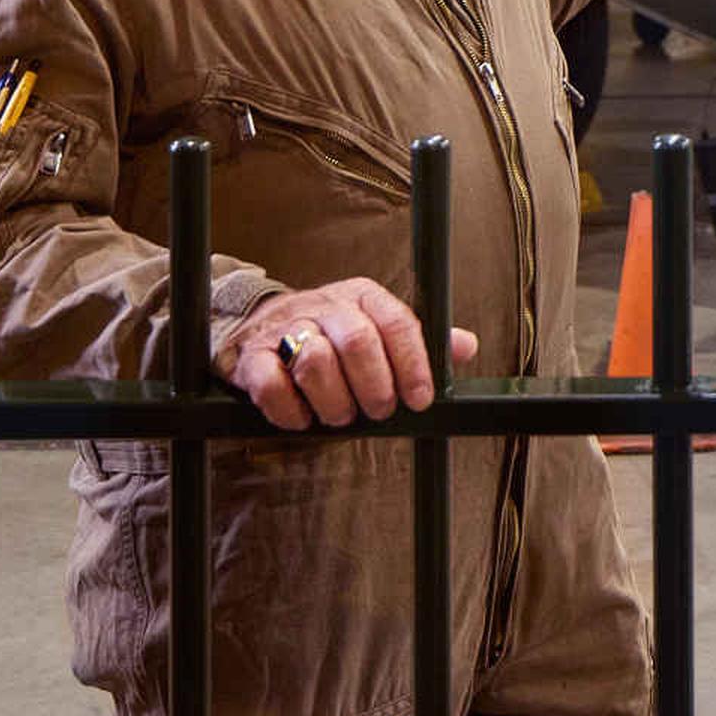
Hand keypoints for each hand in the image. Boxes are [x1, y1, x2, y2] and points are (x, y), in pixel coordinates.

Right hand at [227, 279, 478, 430]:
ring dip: (334, 401)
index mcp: (362, 297)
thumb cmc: (329, 336)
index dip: (413, 364)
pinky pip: (271, 384)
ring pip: (315, 361)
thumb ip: (415, 341)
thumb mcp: (376, 327)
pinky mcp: (250, 356)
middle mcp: (325, 307)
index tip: (420, 399)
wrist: (254, 324)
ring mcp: (284, 329)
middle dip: (375, 385)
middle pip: (358, 340)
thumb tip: (465, 346)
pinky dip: (290, 410)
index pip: (397, 322)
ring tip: (341, 416)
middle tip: (380, 411)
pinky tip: (303, 418)